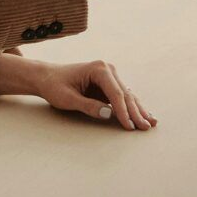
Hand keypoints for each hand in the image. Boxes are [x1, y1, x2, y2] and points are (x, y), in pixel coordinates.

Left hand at [0, 55, 154, 130]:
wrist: (46, 77)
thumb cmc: (54, 85)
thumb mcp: (67, 98)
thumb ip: (88, 106)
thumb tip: (108, 114)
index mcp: (99, 69)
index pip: (116, 93)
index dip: (123, 111)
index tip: (129, 126)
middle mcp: (108, 70)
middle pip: (125, 94)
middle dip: (136, 112)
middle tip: (145, 128)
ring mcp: (110, 77)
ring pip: (128, 96)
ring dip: (138, 110)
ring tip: (151, 123)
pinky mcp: (109, 85)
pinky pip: (123, 98)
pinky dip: (132, 108)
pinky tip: (144, 115)